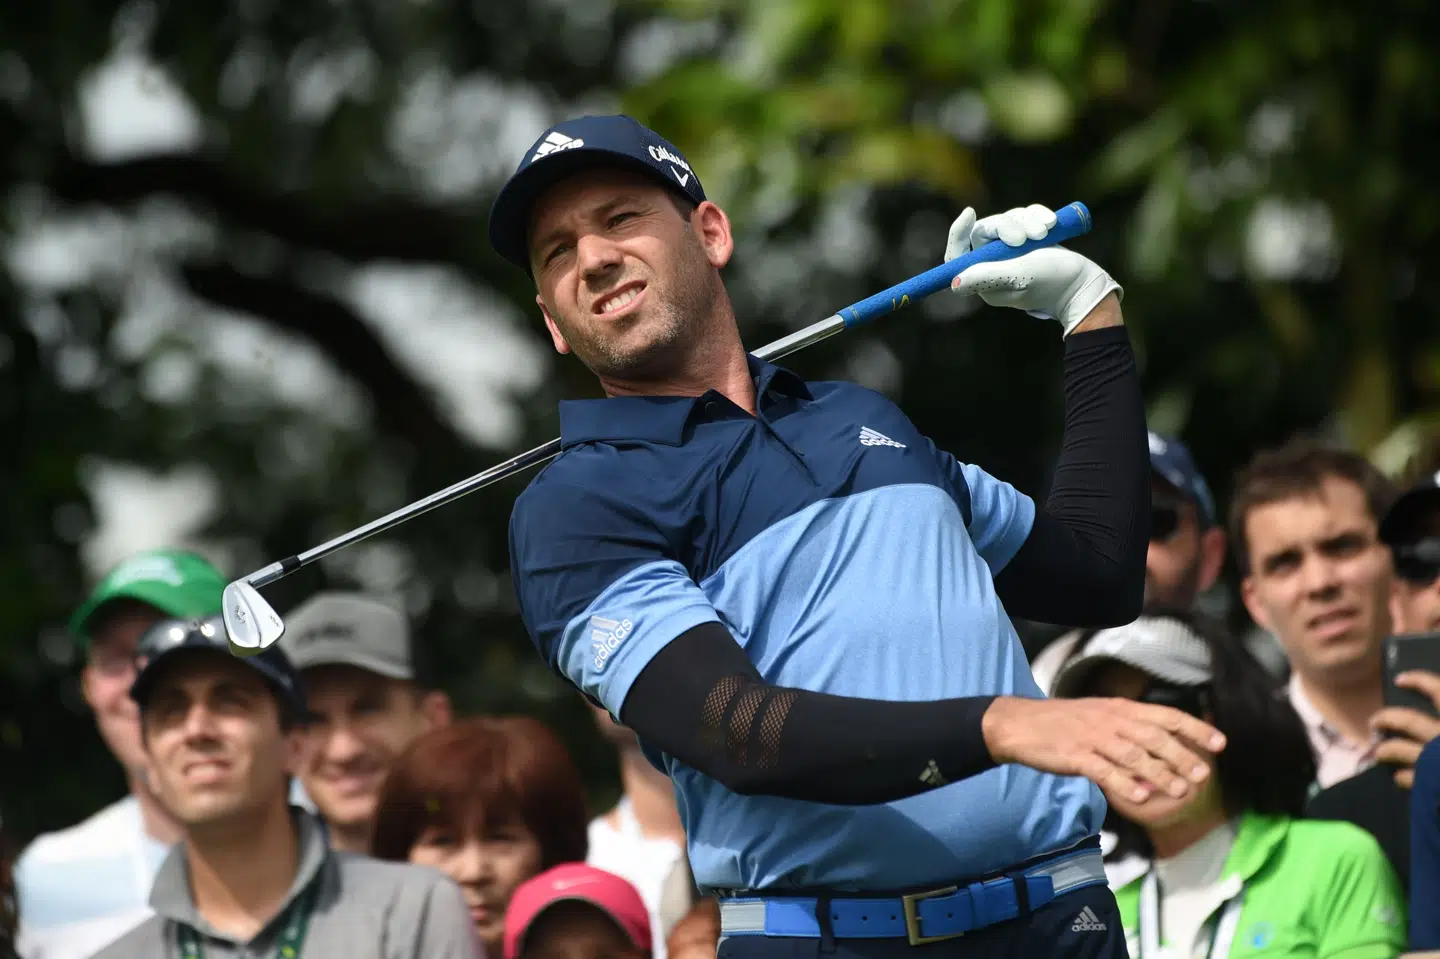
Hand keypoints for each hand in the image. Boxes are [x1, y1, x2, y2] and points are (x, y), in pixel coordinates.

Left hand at [943, 204, 1123, 336]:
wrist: (1083, 283)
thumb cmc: (1051, 283)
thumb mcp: (1018, 277)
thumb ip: (986, 276)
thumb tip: (954, 283)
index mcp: (983, 279)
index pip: (958, 254)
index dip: (958, 232)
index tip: (970, 212)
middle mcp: (992, 264)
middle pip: (985, 229)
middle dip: (1007, 226)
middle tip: (1030, 236)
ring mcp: (1010, 251)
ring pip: (1007, 220)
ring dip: (1027, 221)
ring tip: (1045, 232)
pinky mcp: (1028, 239)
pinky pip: (1024, 216)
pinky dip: (1037, 215)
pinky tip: (1051, 222)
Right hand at [982, 695, 1225, 805]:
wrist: (1019, 724)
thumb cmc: (1061, 724)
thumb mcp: (1098, 718)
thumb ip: (1128, 735)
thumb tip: (1159, 759)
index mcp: (1119, 708)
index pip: (1166, 715)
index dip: (1195, 729)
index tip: (1220, 743)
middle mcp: (1110, 720)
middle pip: (1154, 737)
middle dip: (1182, 756)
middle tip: (1203, 775)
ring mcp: (1092, 737)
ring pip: (1134, 756)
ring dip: (1160, 773)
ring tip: (1181, 791)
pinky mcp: (1075, 756)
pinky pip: (1104, 771)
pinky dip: (1124, 785)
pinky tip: (1141, 798)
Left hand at [1371, 670, 1439, 788]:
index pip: (1438, 692)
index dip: (1419, 682)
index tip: (1401, 679)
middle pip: (1408, 721)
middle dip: (1388, 718)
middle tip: (1376, 721)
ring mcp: (1437, 763)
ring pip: (1400, 750)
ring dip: (1386, 749)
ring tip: (1380, 751)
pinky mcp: (1435, 786)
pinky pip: (1413, 780)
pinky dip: (1404, 778)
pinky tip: (1399, 778)